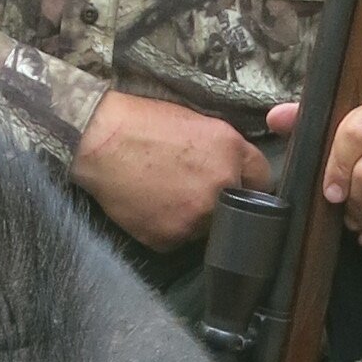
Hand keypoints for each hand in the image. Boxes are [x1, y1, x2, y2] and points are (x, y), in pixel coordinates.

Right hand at [75, 88, 271, 250]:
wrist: (99, 141)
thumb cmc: (143, 123)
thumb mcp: (198, 122)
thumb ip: (228, 149)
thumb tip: (243, 172)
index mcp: (231, 153)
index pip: (262, 180)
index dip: (248, 180)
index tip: (239, 183)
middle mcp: (220, 188)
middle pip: (236, 208)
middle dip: (220, 199)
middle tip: (191, 186)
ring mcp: (195, 219)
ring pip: (207, 227)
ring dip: (194, 216)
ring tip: (166, 194)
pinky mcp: (169, 239)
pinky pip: (177, 239)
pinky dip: (167, 227)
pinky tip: (151, 206)